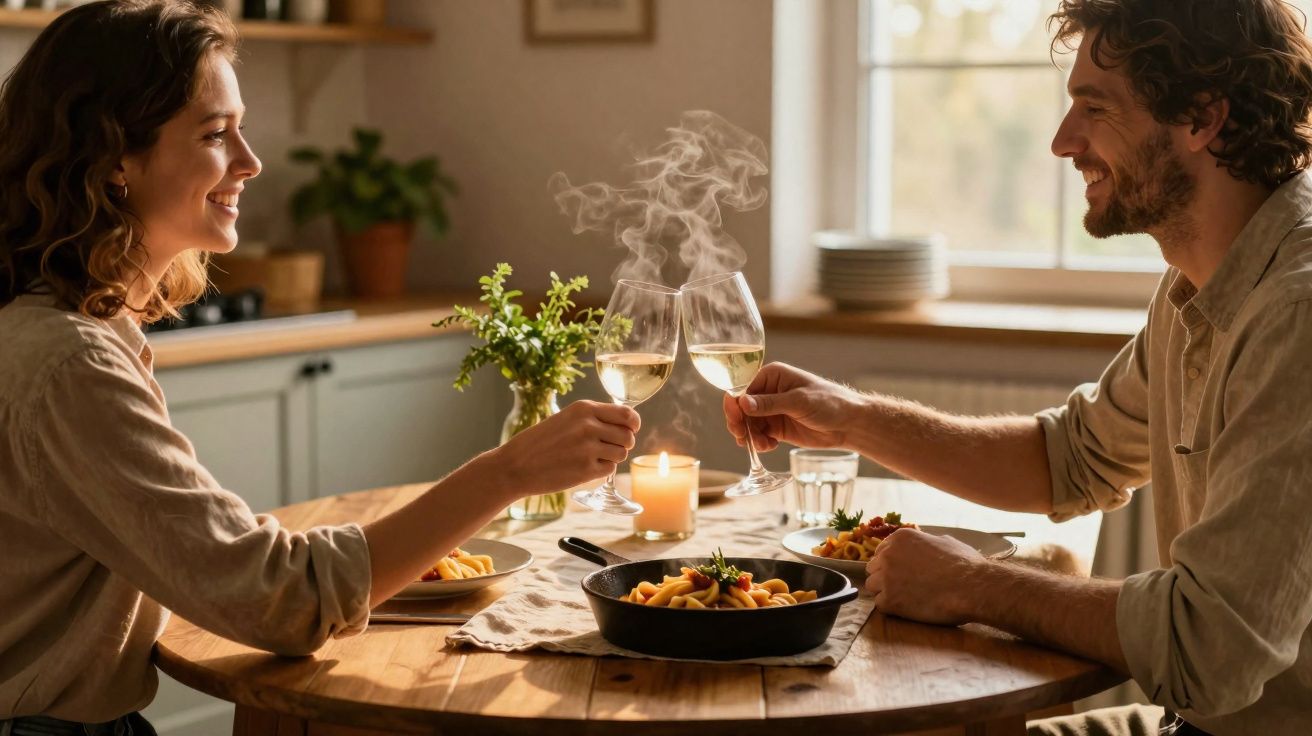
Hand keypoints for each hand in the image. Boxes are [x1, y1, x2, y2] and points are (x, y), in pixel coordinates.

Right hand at [493, 400, 638, 496]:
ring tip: (591, 456)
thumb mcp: (566, 418)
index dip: (633, 424)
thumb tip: (627, 424)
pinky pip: (610, 469)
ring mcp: (588, 448)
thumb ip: (594, 418)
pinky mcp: (586, 470)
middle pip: (628, 436)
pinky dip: (601, 469)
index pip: (627, 414)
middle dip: (623, 443)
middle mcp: (589, 426)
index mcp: (584, 408)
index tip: (631, 429)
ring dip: (612, 457)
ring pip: (621, 453)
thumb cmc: (541, 442)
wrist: (515, 465)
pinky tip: (583, 466)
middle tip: (608, 447)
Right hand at [723, 362, 865, 451]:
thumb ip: (770, 404)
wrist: (849, 423)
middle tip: (744, 439)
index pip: (742, 388)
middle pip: (741, 408)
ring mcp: (772, 410)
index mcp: (771, 376)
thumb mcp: (798, 402)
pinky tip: (769, 447)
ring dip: (750, 436)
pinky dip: (759, 443)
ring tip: (762, 445)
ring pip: (748, 424)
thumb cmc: (828, 403)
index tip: (736, 422)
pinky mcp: (777, 427)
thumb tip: (742, 402)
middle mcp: (768, 392)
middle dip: (740, 424)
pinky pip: (759, 435)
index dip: (734, 406)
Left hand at [863, 529, 983, 625]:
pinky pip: (880, 604)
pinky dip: (892, 608)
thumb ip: (927, 542)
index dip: (892, 563)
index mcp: (900, 538)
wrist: (972, 588)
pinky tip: (909, 608)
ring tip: (906, 598)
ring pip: (873, 586)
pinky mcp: (889, 600)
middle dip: (886, 577)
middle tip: (904, 587)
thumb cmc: (965, 565)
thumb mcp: (945, 542)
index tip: (902, 572)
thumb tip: (928, 543)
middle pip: (874, 568)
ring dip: (886, 592)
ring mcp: (886, 577)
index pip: (881, 551)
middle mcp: (888, 554)